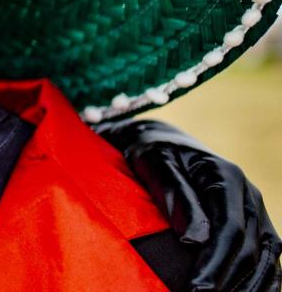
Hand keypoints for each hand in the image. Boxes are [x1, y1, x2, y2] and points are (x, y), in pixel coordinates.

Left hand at [97, 118, 280, 291]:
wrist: (162, 142)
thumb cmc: (153, 152)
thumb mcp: (155, 164)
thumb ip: (175, 196)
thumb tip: (194, 240)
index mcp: (227, 176)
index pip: (230, 229)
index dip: (216, 263)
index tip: (196, 289)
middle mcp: (249, 195)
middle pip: (250, 249)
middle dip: (227, 281)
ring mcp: (255, 211)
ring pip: (266, 258)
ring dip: (248, 287)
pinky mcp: (254, 226)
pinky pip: (266, 259)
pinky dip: (259, 282)